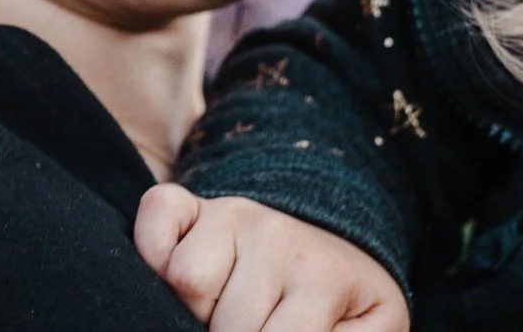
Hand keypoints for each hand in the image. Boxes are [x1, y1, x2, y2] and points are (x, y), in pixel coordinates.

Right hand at [134, 184, 408, 331]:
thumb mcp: (370, 331)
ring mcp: (229, 214)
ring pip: (184, 278)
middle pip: (226, 321)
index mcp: (322, 277)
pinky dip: (152, 251)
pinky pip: (155, 217)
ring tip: (222, 316)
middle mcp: (275, 235)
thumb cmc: (346, 307)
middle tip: (253, 329)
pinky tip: (177, 281)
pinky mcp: (192, 204)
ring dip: (195, 312)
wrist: (337, 248)